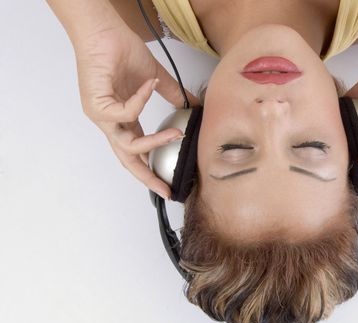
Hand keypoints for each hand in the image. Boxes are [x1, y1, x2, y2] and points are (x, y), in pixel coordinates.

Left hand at [74, 22, 198, 199]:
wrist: (103, 31)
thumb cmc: (121, 51)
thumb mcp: (154, 78)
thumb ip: (172, 94)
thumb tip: (192, 105)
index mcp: (124, 119)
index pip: (137, 151)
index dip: (151, 167)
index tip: (168, 182)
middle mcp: (111, 122)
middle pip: (127, 159)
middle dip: (147, 176)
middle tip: (165, 187)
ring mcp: (102, 116)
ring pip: (127, 144)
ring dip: (154, 141)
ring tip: (176, 135)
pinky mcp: (96, 106)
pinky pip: (125, 115)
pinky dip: (141, 102)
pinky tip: (149, 86)